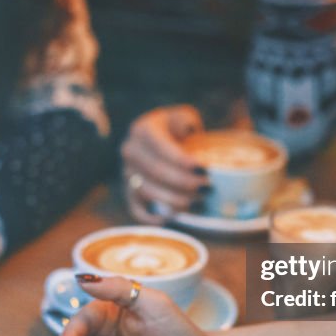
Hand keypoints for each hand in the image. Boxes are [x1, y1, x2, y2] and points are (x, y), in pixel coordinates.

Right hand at [121, 105, 208, 223]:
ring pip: (148, 191)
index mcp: (142, 129)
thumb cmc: (177, 129)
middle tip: (207, 189)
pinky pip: (135, 209)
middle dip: (184, 183)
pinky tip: (171, 219)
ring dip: (175, 201)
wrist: (161, 139)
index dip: (182, 160)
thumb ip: (185, 121)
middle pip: (156, 171)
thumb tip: (186, 133)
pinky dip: (150, 218)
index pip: (161, 147)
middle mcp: (130, 151)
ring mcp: (127, 173)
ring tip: (199, 204)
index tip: (205, 170)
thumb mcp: (183, 117)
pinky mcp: (129, 192)